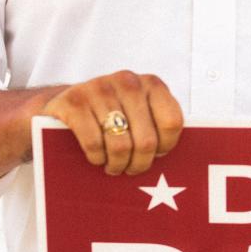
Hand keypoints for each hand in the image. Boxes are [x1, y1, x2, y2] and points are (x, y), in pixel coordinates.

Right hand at [42, 71, 183, 175]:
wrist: (65, 102)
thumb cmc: (112, 114)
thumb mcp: (139, 111)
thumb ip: (158, 124)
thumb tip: (184, 162)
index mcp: (152, 84)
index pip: (172, 122)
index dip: (166, 146)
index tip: (157, 155)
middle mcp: (128, 82)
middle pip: (146, 141)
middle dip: (139, 163)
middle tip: (131, 170)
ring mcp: (100, 89)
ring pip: (120, 146)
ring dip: (117, 164)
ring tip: (114, 167)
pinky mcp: (74, 101)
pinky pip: (94, 143)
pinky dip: (96, 158)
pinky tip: (97, 158)